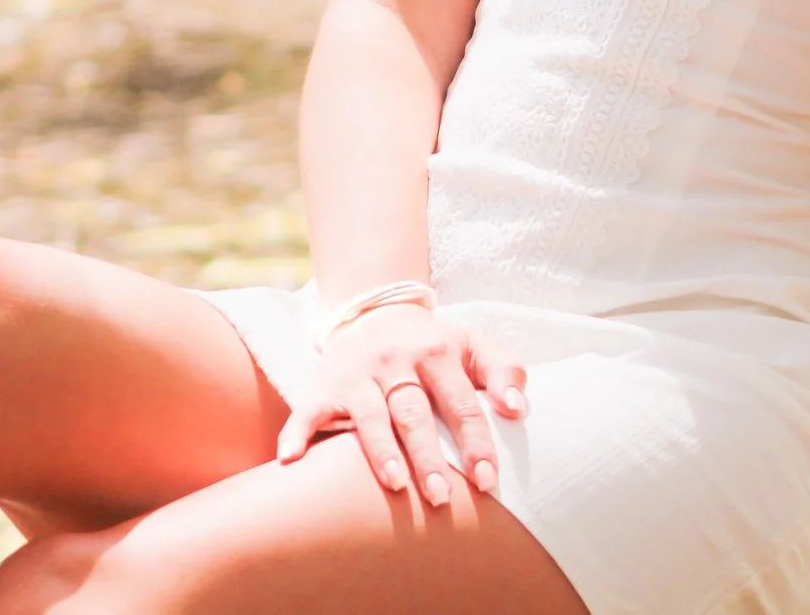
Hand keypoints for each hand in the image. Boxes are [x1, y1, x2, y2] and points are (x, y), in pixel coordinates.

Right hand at [275, 302, 526, 505]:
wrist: (375, 311)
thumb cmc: (434, 343)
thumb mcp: (473, 344)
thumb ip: (504, 371)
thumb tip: (519, 410)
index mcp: (437, 352)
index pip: (461, 403)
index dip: (475, 442)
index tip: (487, 482)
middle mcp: (396, 361)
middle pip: (414, 414)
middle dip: (429, 457)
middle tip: (443, 499)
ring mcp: (358, 374)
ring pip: (370, 416)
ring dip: (381, 452)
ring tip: (397, 486)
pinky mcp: (325, 385)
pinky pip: (307, 410)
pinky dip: (297, 433)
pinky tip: (291, 460)